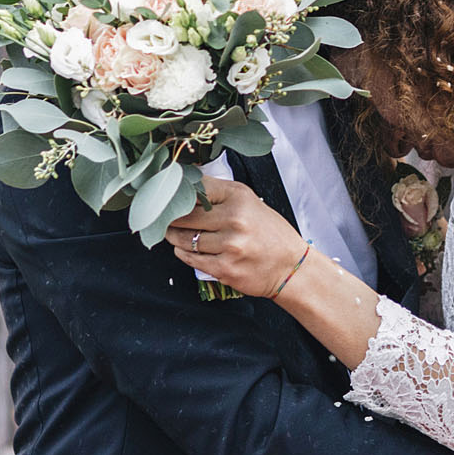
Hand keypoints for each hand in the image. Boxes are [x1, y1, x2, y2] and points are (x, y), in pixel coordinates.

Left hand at [164, 177, 306, 296]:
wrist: (291, 267)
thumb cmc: (269, 234)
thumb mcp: (250, 203)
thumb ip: (219, 195)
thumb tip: (183, 186)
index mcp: (240, 197)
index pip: (197, 189)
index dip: (178, 192)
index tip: (168, 195)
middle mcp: (235, 219)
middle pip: (184, 215)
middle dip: (170, 217)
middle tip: (162, 217)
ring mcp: (230, 245)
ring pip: (184, 239)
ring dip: (174, 236)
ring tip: (173, 233)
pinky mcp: (224, 268)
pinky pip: (191, 259)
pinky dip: (183, 253)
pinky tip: (185, 249)